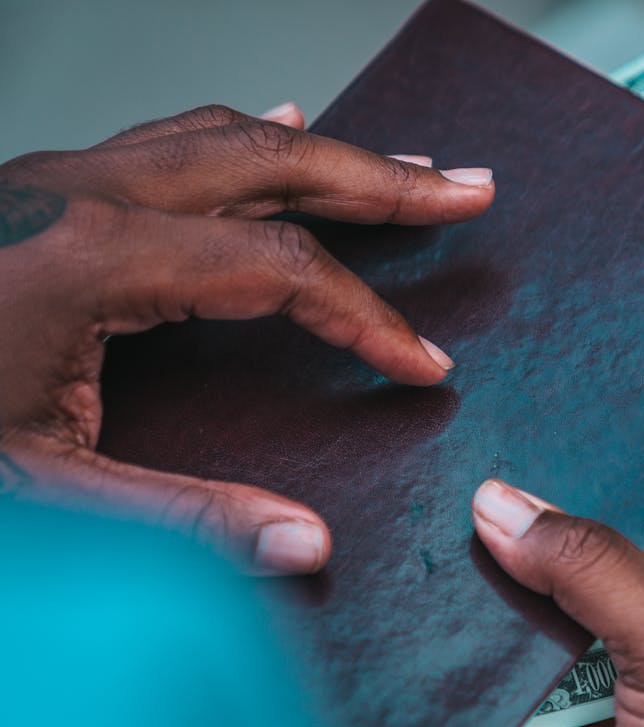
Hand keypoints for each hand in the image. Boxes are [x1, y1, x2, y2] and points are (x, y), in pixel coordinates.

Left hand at [0, 102, 493, 572]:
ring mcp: (59, 185)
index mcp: (93, 262)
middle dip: (384, 179)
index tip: (420, 364)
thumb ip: (176, 519)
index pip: (281, 269)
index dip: (367, 318)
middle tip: (464, 187)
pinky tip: (278, 127)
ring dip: (328, 151)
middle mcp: (83, 200)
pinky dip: (244, 140)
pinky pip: (169, 142)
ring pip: (226, 139)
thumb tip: (300, 545)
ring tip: (402, 165)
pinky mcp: (42, 195)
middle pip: (275, 164)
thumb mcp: (33, 491)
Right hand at [470, 479, 643, 726]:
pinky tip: (456, 626)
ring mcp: (641, 700)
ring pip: (572, 624)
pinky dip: (501, 666)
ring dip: (520, 596)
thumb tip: (508, 506)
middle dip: (562, 529)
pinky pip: (538, 687)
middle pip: (623, 563)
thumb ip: (607, 577)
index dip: (643, 466)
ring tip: (452, 526)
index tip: (572, 417)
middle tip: (488, 469)